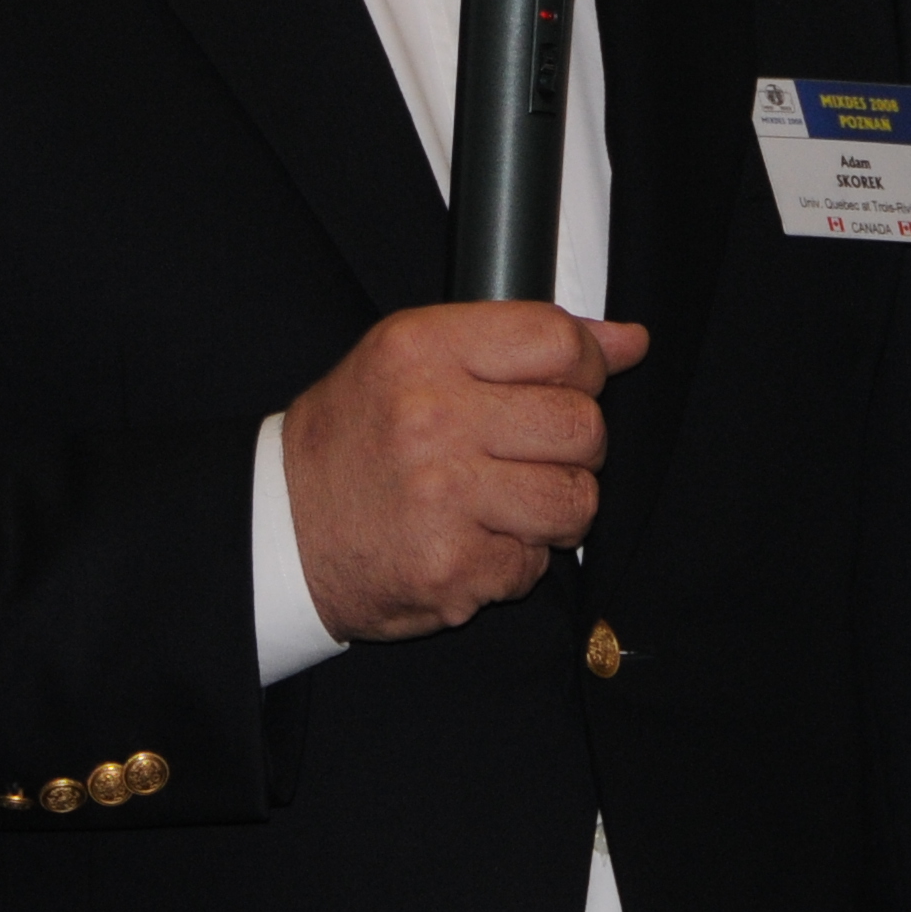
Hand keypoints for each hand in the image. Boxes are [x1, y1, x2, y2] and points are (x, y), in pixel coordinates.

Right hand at [281, 303, 649, 641]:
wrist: (280, 529)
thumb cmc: (354, 437)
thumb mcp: (417, 359)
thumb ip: (523, 342)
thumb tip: (630, 342)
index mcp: (423, 350)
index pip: (558, 342)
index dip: (584, 368)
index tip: (569, 387)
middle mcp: (433, 418)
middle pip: (581, 424)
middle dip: (573, 446)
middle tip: (529, 455)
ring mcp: (443, 498)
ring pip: (576, 501)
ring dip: (555, 510)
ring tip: (507, 504)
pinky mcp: (452, 569)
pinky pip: (536, 566)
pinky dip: (515, 562)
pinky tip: (470, 542)